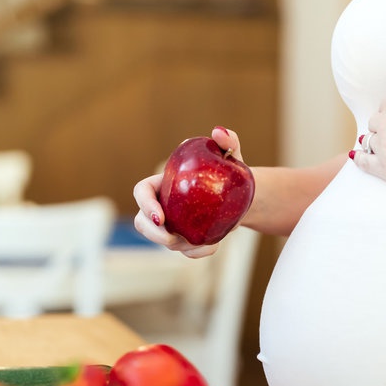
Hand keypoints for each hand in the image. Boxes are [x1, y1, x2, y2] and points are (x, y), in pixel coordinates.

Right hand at [132, 126, 244, 257]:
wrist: (244, 196)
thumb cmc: (231, 171)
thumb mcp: (232, 154)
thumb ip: (228, 140)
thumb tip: (219, 133)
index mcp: (163, 183)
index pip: (142, 192)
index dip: (144, 205)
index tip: (159, 216)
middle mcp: (163, 205)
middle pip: (142, 222)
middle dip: (152, 234)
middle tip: (171, 238)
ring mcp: (173, 225)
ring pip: (163, 241)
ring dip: (179, 245)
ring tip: (202, 240)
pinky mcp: (187, 240)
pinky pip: (186, 252)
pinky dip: (197, 252)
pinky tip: (213, 246)